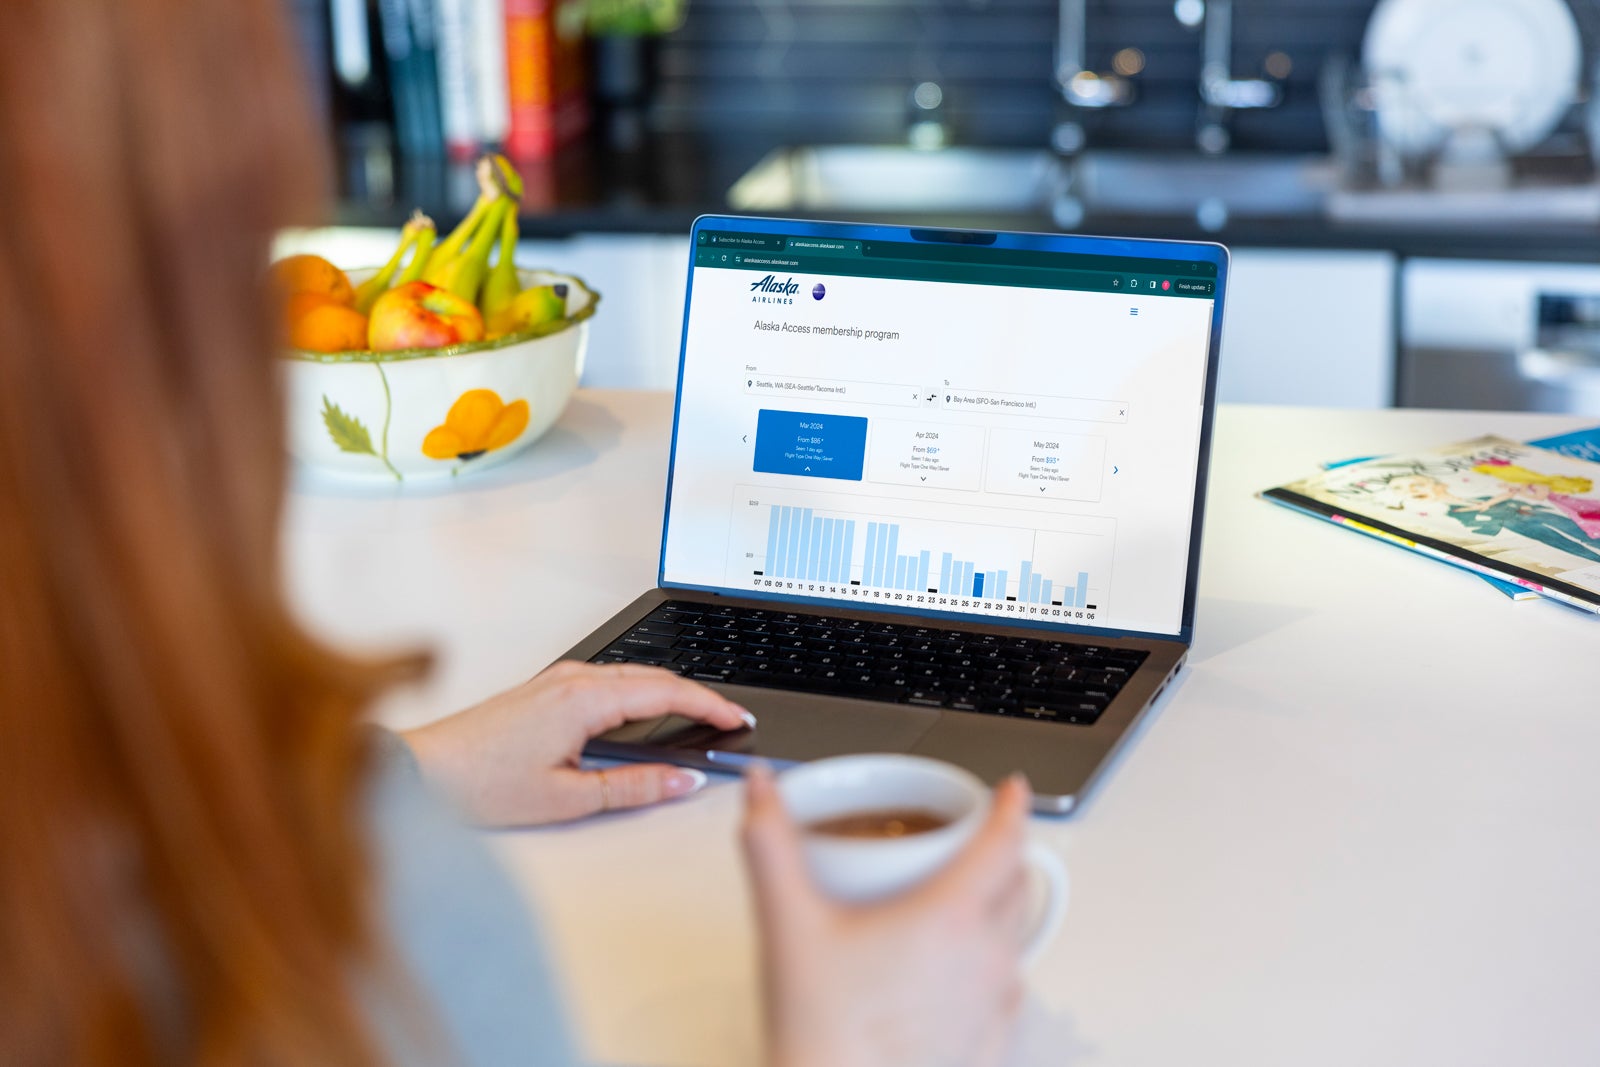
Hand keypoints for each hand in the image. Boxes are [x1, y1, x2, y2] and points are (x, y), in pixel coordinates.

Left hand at [400, 661, 751, 825]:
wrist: (423, 770)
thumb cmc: (482, 784)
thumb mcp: (567, 797)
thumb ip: (633, 787)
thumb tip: (681, 781)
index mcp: (584, 698)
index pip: (668, 691)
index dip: (710, 705)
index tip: (738, 720)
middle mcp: (573, 678)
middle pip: (655, 676)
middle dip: (698, 696)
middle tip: (728, 721)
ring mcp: (557, 678)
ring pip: (632, 675)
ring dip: (669, 691)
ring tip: (697, 716)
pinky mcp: (546, 687)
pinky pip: (609, 679)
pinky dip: (640, 691)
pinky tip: (646, 712)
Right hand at [742, 765, 1032, 1066]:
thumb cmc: (819, 1037)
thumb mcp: (787, 925)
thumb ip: (771, 843)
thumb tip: (761, 788)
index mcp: (950, 919)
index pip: (1004, 842)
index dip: (1011, 806)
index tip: (1010, 790)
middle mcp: (987, 960)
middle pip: (1017, 882)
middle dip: (1002, 852)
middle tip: (971, 841)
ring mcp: (994, 1006)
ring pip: (1017, 934)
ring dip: (998, 907)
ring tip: (957, 901)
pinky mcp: (991, 1043)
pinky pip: (1010, 985)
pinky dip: (993, 962)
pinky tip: (954, 969)